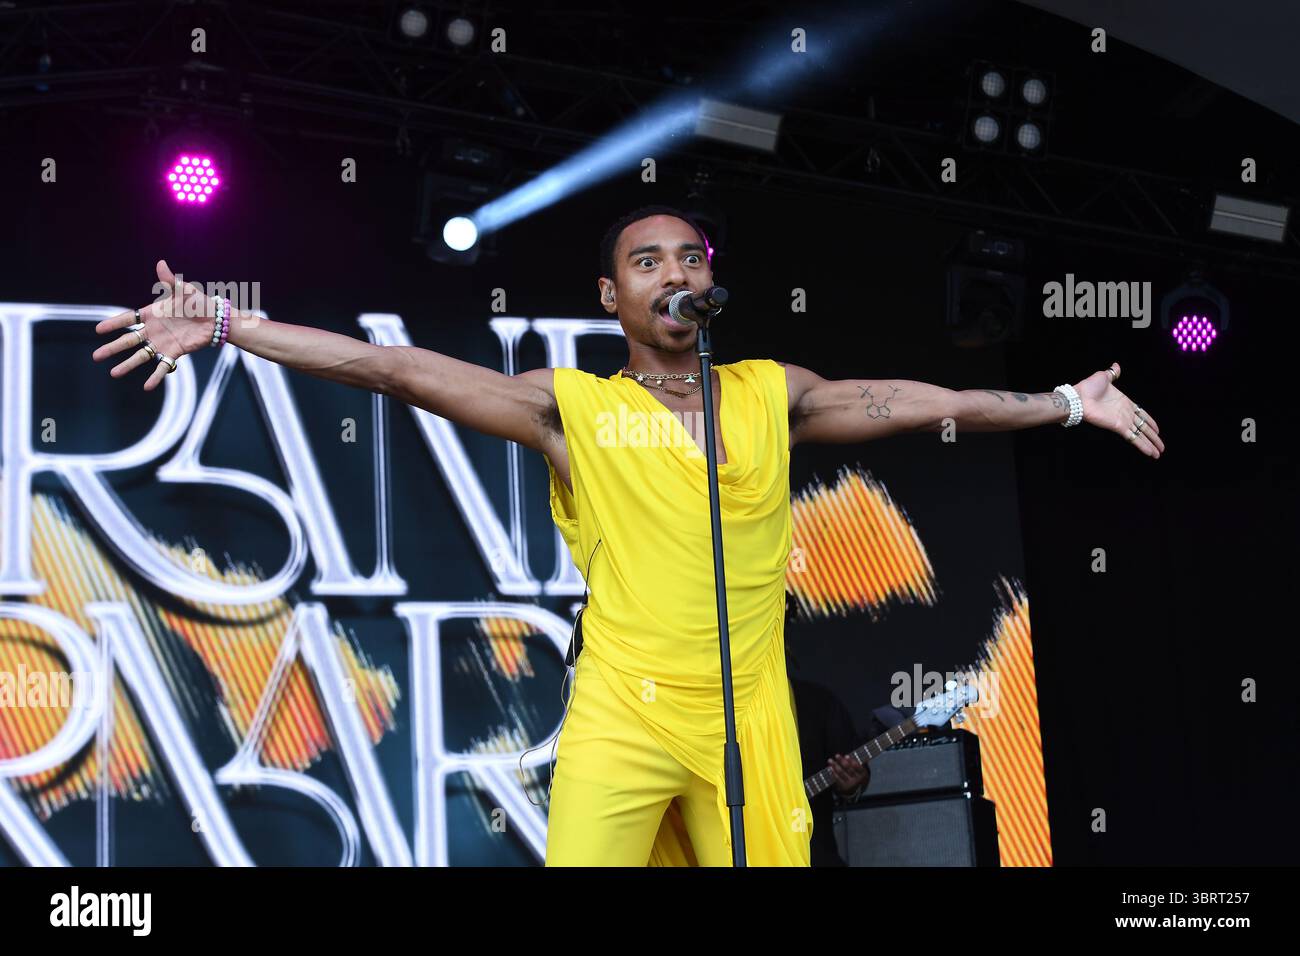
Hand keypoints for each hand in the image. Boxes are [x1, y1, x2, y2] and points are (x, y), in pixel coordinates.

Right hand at [91, 260, 217, 390]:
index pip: (127, 319)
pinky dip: (156, 376)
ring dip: (128, 365)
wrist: (216, 320)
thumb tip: (161, 263)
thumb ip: (170, 281)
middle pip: (128, 341)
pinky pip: (163, 366)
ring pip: (141, 356)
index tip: (97, 330)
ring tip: (114, 374)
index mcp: (152, 314)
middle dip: (112, 348)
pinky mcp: (174, 352)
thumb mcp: (183, 291)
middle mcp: (153, 330)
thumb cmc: (199, 303)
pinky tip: (147, 387)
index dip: (113, 324)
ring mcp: (162, 343)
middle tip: (96, 356)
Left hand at [828, 753, 868, 793]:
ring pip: (842, 774)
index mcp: (863, 774)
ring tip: (830, 760)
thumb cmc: (856, 774)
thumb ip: (859, 761)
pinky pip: (837, 779)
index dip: (852, 761)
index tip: (846, 756)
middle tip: (836, 755)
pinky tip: (830, 768)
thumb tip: (865, 751)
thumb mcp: (860, 769)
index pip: (858, 767)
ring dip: (835, 766)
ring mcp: (850, 784)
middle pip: (849, 769)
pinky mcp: (843, 787)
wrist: (854, 790)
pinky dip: (833, 773)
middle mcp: (857, 780)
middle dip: (842, 762)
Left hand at [1075, 362, 1164, 458]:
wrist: (1079, 397)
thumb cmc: (1089, 387)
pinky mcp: (1118, 427)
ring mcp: (1122, 421)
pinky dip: (1142, 445)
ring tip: (1158, 454)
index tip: (1158, 429)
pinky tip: (1150, 452)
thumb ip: (1112, 373)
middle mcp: (1126, 414)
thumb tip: (1116, 366)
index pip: (1142, 414)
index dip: (1150, 421)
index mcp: (1125, 403)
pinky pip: (1133, 437)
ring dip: (1150, 444)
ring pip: (1140, 435)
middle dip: (1153, 437)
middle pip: (1143, 427)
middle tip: (1162, 447)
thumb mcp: (1104, 377)